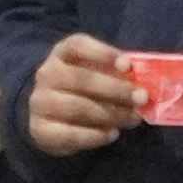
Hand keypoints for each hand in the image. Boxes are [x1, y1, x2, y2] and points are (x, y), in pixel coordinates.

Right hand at [25, 35, 144, 156]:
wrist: (51, 117)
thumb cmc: (84, 90)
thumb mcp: (99, 74)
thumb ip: (118, 75)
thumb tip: (143, 85)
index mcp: (62, 54)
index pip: (77, 45)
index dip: (103, 53)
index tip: (127, 65)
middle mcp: (47, 74)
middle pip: (81, 79)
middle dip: (116, 89)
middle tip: (142, 98)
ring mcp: (40, 102)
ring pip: (77, 107)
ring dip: (110, 114)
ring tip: (132, 119)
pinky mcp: (40, 130)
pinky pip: (69, 134)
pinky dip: (95, 136)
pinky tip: (112, 134)